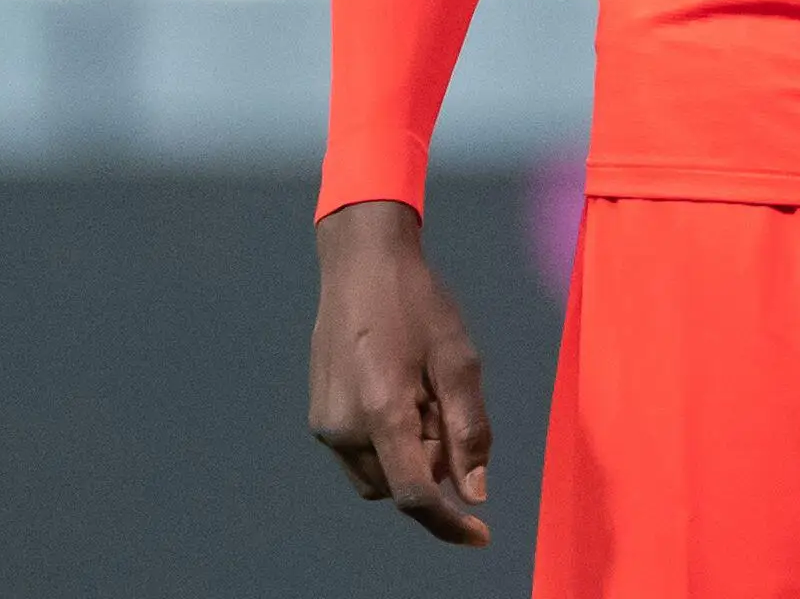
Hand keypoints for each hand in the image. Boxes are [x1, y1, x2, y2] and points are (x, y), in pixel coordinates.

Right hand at [310, 200, 492, 544]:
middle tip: (447, 404)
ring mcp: (325, 425)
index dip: (450, 524)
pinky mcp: (319, 416)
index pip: (417, 495)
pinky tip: (403, 394)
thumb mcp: (459, 359)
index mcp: (382, 414)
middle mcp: (344, 429)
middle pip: (400, 486)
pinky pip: (361, 455)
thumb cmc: (416, 303)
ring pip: (379, 476)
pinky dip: (390, 444)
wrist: (360, 263)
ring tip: (424, 394)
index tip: (481, 535)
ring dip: (411, 456)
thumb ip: (469, 430)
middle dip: (434, 465)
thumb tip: (474, 492)